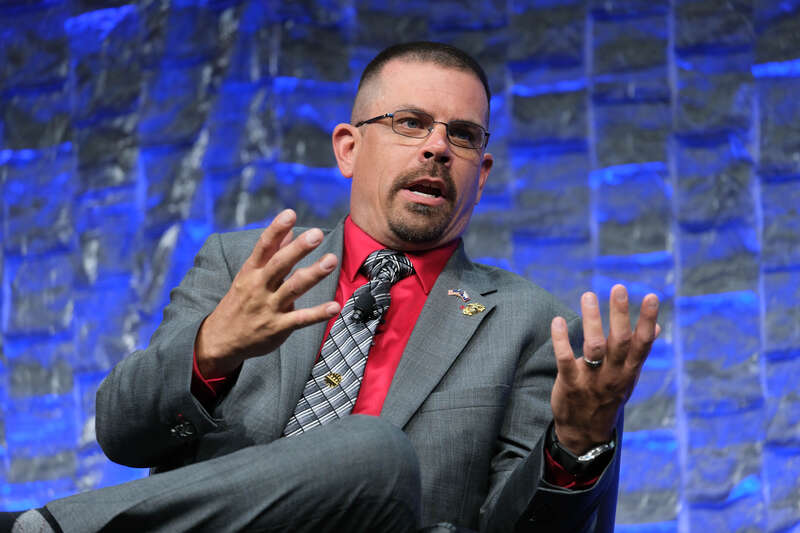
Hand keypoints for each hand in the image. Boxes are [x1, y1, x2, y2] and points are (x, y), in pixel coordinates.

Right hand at [195, 209, 340, 377]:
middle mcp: (259, 287)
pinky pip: (300, 320)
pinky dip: (317, 313)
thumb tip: (289, 230)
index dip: (276, 230)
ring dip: (312, 275)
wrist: (219, 341)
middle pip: (279, 265)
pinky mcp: (278, 328)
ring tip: (331, 261)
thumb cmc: (239, 303)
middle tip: (316, 234)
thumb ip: (271, 253)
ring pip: (292, 289)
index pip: (263, 247)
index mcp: (251, 272)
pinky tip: (335, 306)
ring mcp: (268, 308)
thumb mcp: (249, 276)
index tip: (290, 213)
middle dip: (298, 249)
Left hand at [550, 284, 660, 454]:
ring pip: (594, 346)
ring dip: (591, 320)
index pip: (642, 344)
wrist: (585, 434)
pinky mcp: (569, 383)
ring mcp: (592, 379)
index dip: (648, 321)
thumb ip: (638, 352)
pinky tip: (557, 321)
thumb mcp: (628, 378)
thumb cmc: (608, 397)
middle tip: (618, 288)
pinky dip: (561, 339)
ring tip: (588, 295)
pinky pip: (565, 358)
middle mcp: (613, 374)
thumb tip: (657, 327)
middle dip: (620, 314)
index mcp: (629, 371)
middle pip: (620, 341)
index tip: (652, 297)